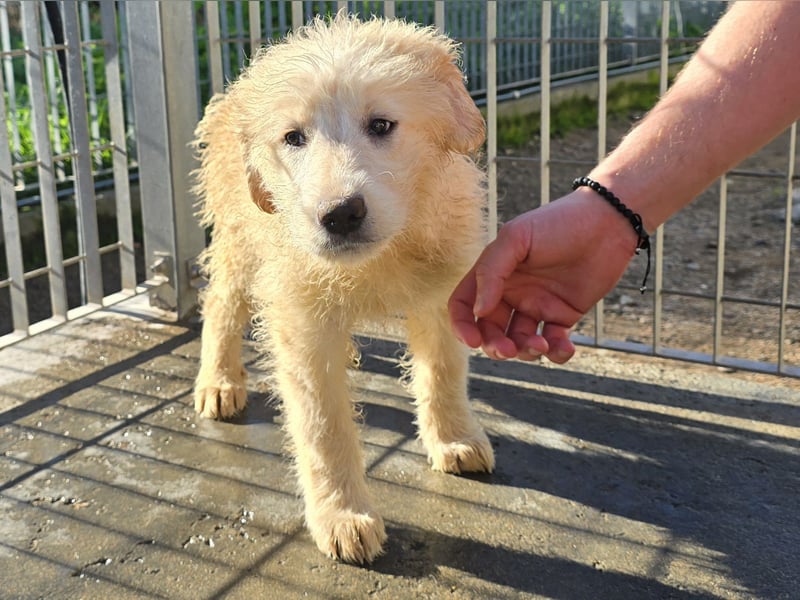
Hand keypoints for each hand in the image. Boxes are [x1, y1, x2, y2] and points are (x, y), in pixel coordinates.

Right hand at [448, 191, 637, 361]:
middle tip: (509, 349)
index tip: (473, 341)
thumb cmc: (557, 223)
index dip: (463, 325)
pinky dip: (556, 353)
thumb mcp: (516, 238)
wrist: (606, 223)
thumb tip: (479, 311)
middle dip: (495, 346)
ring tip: (541, 345)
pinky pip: (553, 343)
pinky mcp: (563, 316)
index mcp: (493, 274)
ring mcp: (537, 306)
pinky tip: (564, 347)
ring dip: (526, 352)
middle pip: (491, 330)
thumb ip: (491, 272)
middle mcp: (511, 293)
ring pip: (520, 342)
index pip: (464, 305)